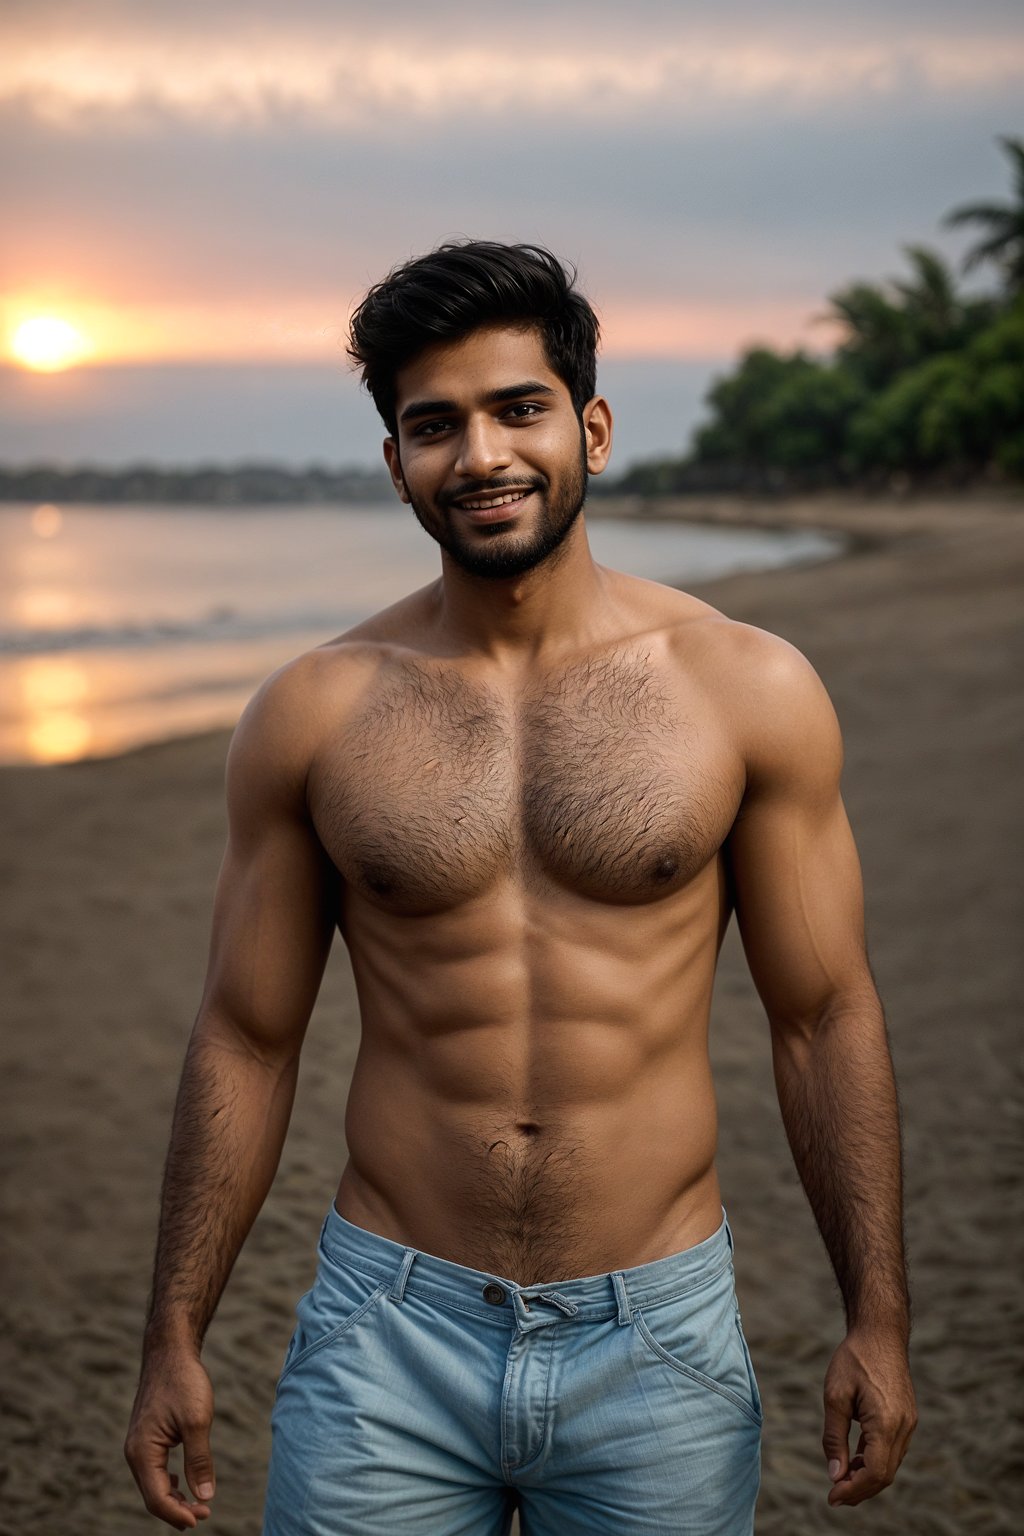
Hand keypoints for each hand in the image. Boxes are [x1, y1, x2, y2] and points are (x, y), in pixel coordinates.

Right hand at [125, 1345, 215, 1528]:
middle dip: (178, 1510)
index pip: (157, 1498)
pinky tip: (184, 1483)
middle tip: (206, 1514)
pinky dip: (169, 1483)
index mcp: (142, 1452)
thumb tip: (205, 1497)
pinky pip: (154, 1470)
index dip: (179, 1513)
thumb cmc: (183, 1382)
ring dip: (174, 1498)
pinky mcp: (146, 1438)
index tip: (203, 1517)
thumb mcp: (197, 1421)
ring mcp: (139, 1445)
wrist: (169, 1352)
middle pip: (153, 1496)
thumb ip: (200, 1460)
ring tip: (198, 1505)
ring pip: (153, 1485)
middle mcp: (135, 1452)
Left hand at [822, 1327, 916, 1506]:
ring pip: (891, 1464)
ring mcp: (909, 1423)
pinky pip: (893, 1450)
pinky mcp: (908, 1418)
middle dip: (860, 1489)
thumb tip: (834, 1474)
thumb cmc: (854, 1359)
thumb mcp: (835, 1395)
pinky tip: (856, 1459)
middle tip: (834, 1495)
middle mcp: (904, 1426)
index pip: (875, 1472)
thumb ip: (834, 1437)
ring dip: (868, 1477)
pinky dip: (875, 1461)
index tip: (832, 1497)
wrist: (881, 1333)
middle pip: (885, 1475)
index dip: (854, 1490)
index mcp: (887, 1422)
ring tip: (841, 1479)